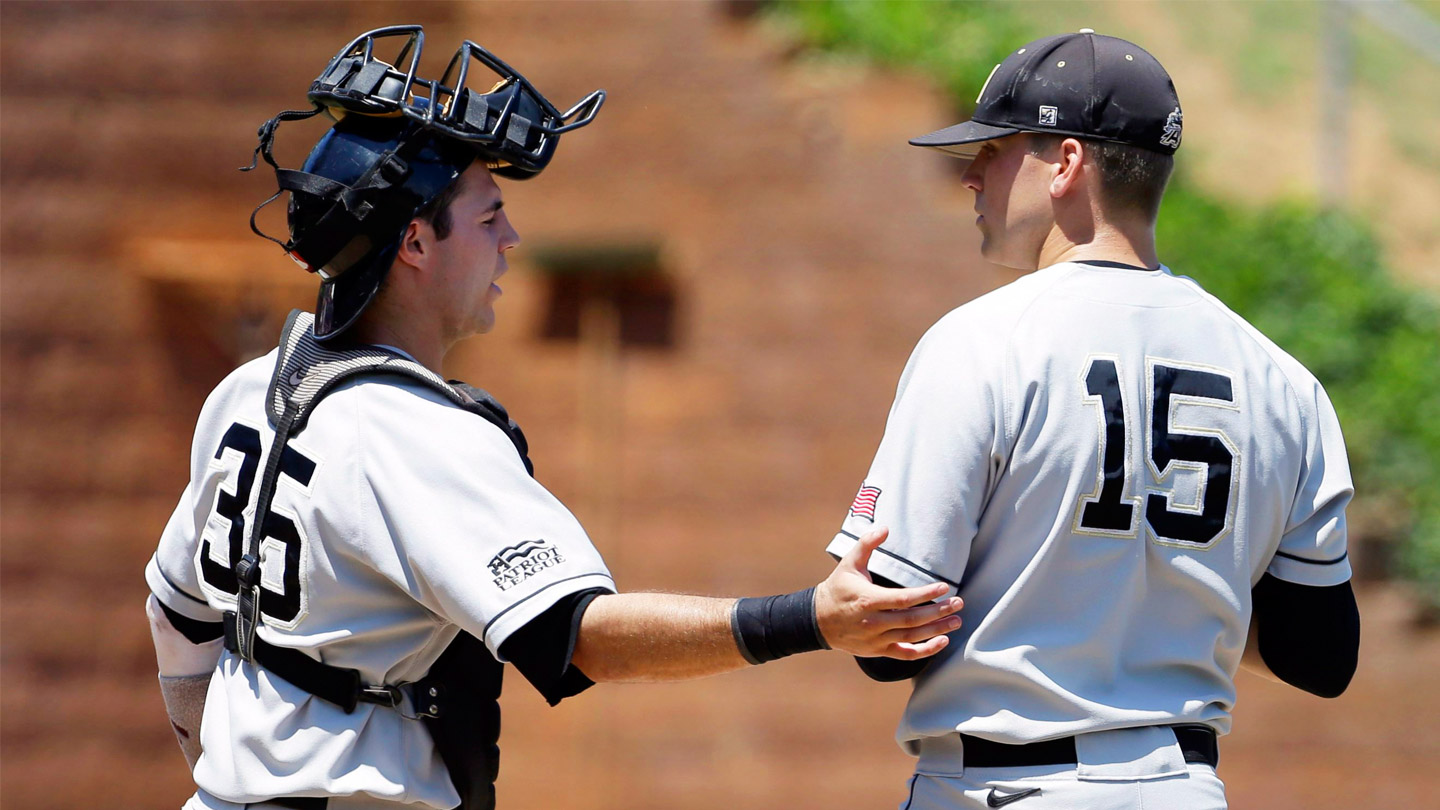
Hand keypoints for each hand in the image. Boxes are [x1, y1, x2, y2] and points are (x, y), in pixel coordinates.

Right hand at [814, 527, 962, 659]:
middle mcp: (873, 622)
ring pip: (912, 637)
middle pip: (912, 620)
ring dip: (937, 630)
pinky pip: (906, 654)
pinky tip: (942, 641)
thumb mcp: (849, 563)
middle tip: (959, 603)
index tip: (944, 587)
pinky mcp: (878, 651)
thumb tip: (885, 527)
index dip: (925, 594)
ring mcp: (876, 639)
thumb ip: (866, 544)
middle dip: (938, 612)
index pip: (903, 599)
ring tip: (956, 620)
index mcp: (868, 600)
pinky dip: (925, 651)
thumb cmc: (838, 588)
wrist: (818, 620)